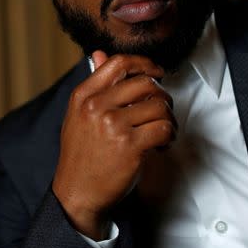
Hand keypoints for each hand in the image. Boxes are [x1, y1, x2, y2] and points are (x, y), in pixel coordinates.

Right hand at [52, 51, 176, 239]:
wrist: (78, 193)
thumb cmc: (80, 155)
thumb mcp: (78, 114)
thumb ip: (93, 85)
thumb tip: (99, 54)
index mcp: (83, 96)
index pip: (119, 63)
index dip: (144, 63)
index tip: (156, 72)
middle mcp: (97, 107)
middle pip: (145, 83)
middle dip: (161, 95)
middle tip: (162, 109)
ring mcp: (113, 125)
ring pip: (159, 106)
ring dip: (168, 118)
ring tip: (162, 130)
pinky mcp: (130, 146)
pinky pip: (164, 128)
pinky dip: (169, 136)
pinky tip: (161, 144)